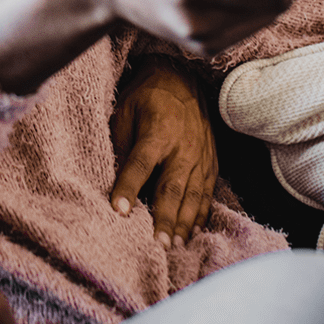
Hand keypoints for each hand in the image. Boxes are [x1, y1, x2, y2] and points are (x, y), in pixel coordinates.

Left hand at [110, 58, 215, 246]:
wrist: (182, 78)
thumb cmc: (147, 96)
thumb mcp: (125, 111)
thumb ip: (121, 144)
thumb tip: (112, 177)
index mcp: (158, 132)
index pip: (140, 164)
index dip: (129, 187)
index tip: (118, 211)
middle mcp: (183, 147)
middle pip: (173, 187)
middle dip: (165, 217)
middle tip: (158, 243)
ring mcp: (201, 156)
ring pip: (193, 195)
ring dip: (183, 222)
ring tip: (174, 246)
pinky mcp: (211, 162)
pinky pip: (207, 192)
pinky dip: (200, 214)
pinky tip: (192, 232)